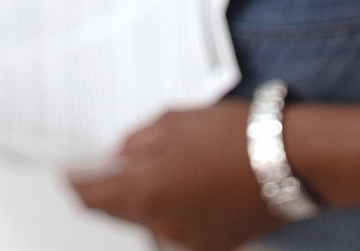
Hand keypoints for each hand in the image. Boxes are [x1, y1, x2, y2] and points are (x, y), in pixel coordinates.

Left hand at [68, 101, 280, 250]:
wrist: (293, 159)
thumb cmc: (233, 134)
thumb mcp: (174, 121)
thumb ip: (137, 142)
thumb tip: (119, 157)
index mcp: (143, 194)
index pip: (88, 198)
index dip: (74, 182)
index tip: (67, 170)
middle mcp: (160, 227)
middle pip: (118, 213)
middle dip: (113, 188)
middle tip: (116, 162)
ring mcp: (187, 242)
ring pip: (150, 221)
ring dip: (147, 198)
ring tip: (166, 166)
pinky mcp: (212, 246)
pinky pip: (179, 227)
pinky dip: (176, 208)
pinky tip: (192, 181)